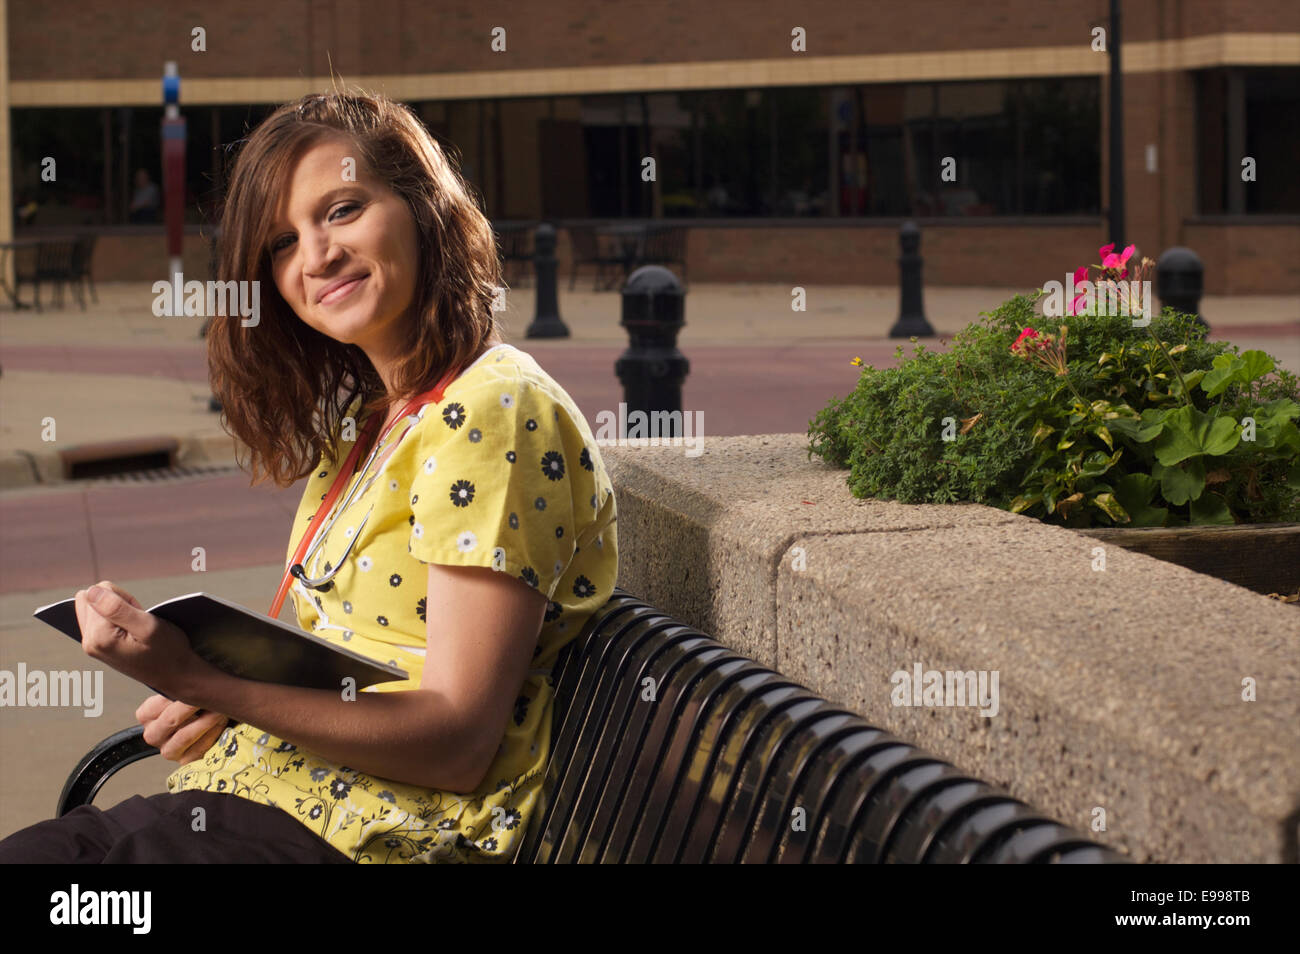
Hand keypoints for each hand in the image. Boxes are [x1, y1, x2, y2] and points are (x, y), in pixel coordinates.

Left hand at [74, 580, 215, 699]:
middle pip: (91, 598)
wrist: (175, 674)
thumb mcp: (148, 626)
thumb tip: (90, 591)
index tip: (139, 616)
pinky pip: (96, 617)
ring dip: (116, 611)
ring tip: (135, 628)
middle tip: (138, 622)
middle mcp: (89, 642)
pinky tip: (129, 632)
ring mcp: (91, 646)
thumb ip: (116, 608)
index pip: (99, 592)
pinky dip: (114, 619)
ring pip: (92, 606)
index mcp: (99, 637)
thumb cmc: (168, 651)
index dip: (124, 598)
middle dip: (117, 603)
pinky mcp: (97, 646)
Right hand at [136, 694, 229, 762]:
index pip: (157, 704)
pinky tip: (221, 723)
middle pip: (171, 720)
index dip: (178, 694)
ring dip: (206, 720)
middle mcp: (153, 735)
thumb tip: (191, 678)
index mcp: (147, 716)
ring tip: (219, 709)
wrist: (207, 721)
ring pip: (185, 735)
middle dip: (193, 706)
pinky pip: (199, 748)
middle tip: (210, 695)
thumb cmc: (194, 703)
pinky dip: (213, 734)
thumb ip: (180, 688)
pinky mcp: (186, 760)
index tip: (196, 685)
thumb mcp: (182, 692)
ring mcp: (169, 750)